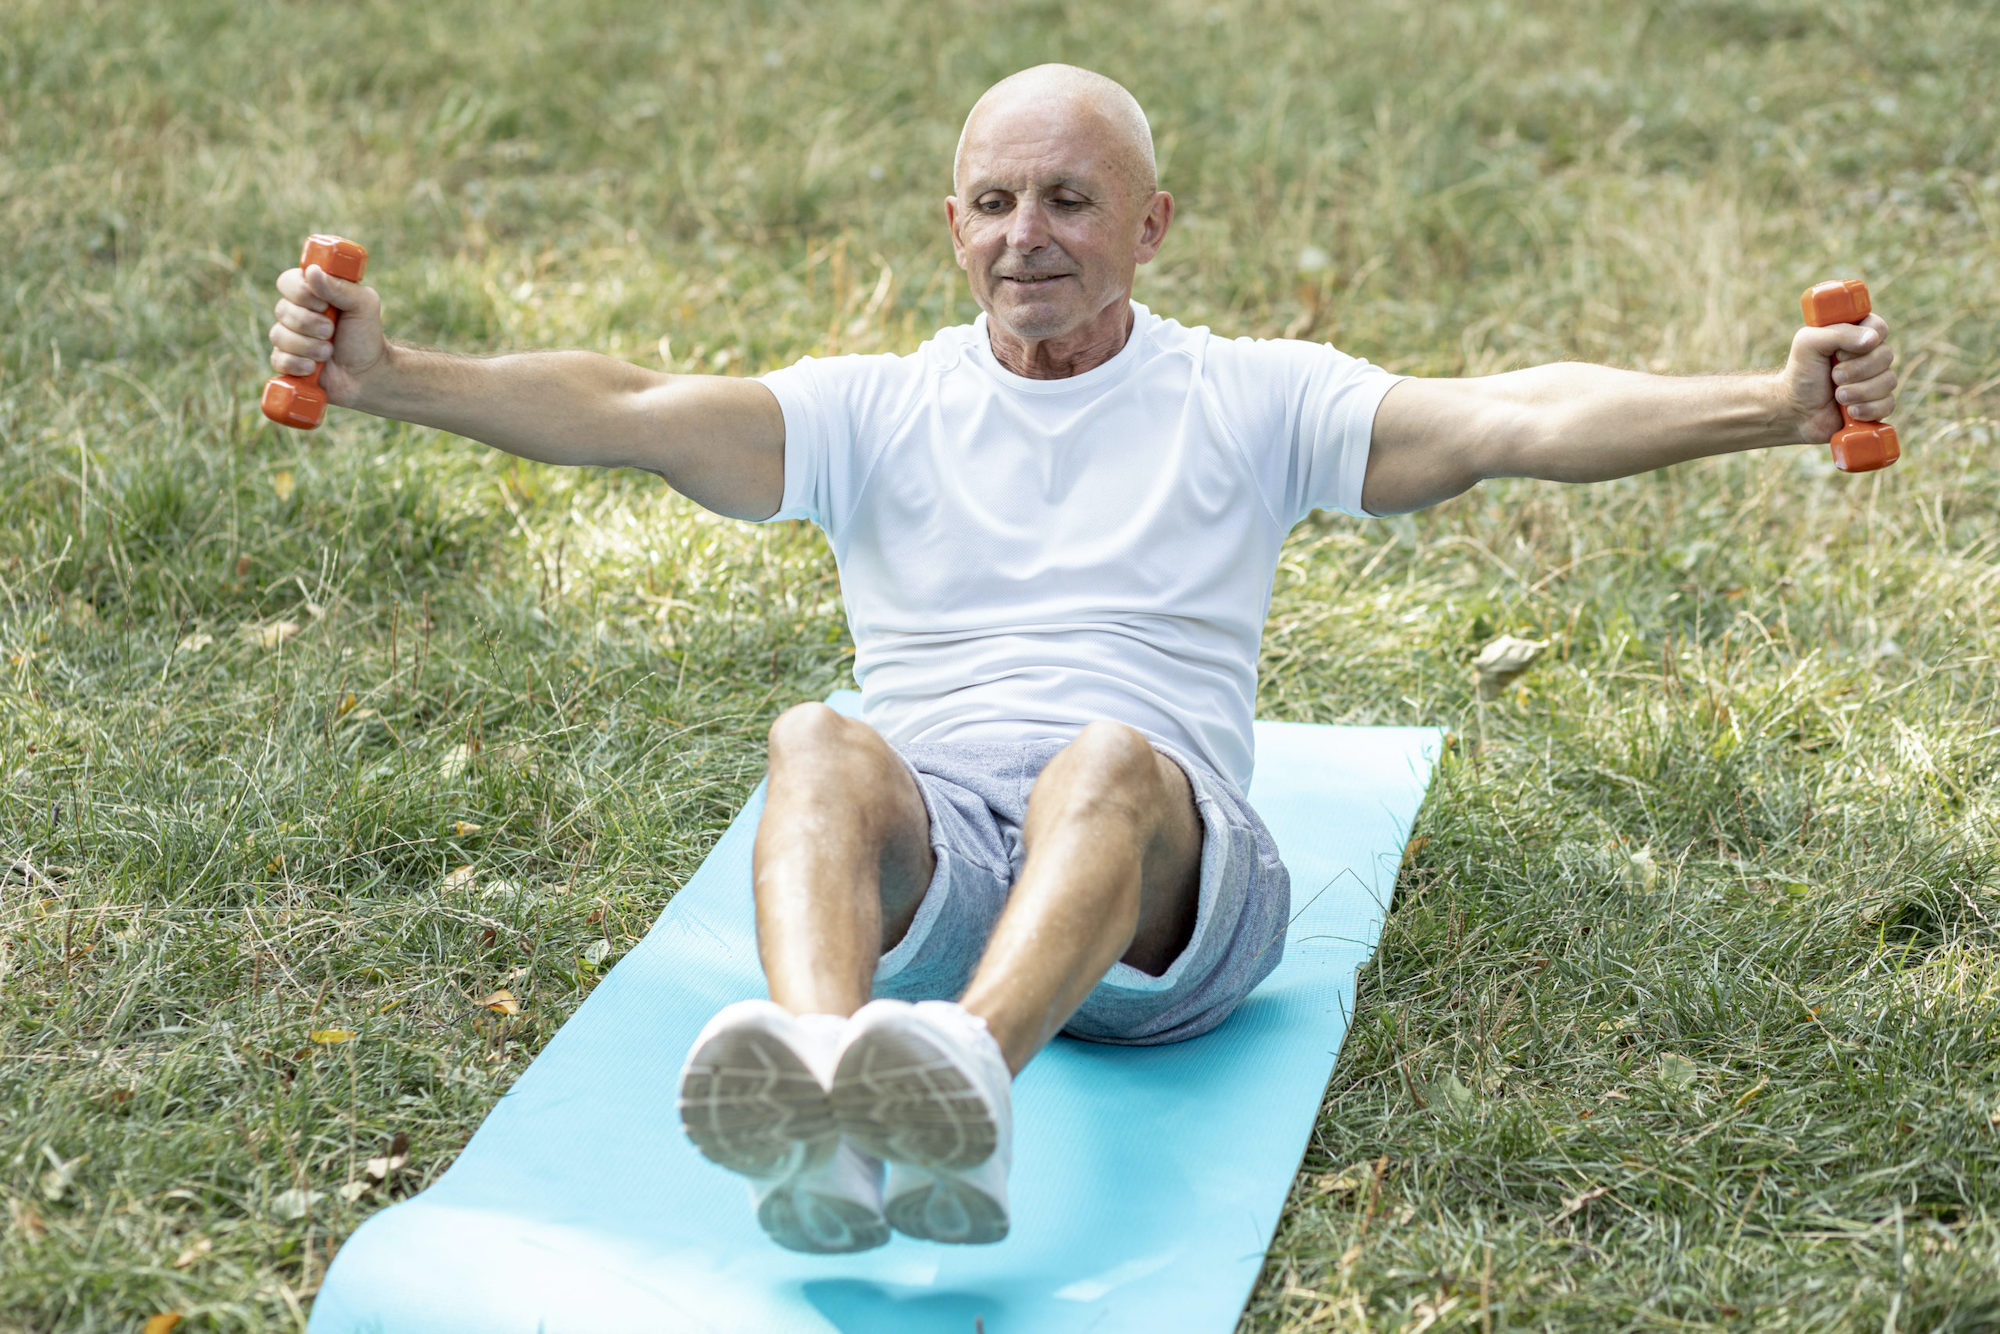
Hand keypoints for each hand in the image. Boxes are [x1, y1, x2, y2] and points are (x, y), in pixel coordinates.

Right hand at [268, 264, 387, 407]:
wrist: (368, 374)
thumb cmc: (365, 335)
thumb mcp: (363, 305)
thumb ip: (340, 286)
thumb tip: (311, 271)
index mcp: (312, 293)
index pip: (287, 282)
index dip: (302, 294)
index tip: (325, 305)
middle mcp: (296, 312)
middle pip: (281, 310)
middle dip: (311, 324)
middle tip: (332, 331)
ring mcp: (289, 337)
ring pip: (278, 335)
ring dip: (308, 346)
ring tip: (328, 352)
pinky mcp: (286, 361)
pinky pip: (277, 359)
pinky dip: (297, 364)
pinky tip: (313, 367)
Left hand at [1781, 311, 1896, 443]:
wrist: (1795, 412)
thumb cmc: (1801, 374)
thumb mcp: (1808, 344)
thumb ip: (1837, 333)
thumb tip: (1873, 339)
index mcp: (1855, 335)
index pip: (1878, 328)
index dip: (1864, 341)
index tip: (1839, 353)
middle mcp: (1870, 356)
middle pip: (1886, 355)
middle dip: (1856, 370)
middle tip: (1834, 376)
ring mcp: (1876, 380)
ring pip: (1889, 381)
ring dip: (1858, 391)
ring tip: (1838, 396)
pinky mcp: (1878, 404)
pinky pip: (1888, 404)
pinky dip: (1867, 409)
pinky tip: (1850, 412)